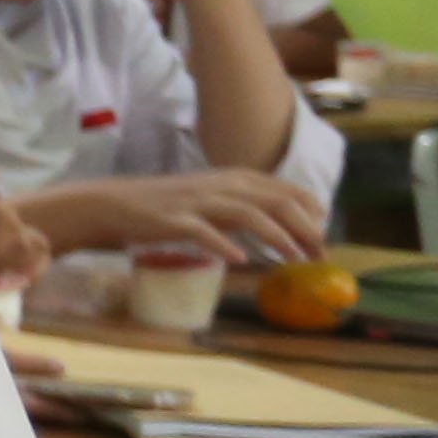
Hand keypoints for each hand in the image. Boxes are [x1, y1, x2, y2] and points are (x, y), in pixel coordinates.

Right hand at [24, 170, 326, 268]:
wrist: (113, 204)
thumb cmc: (166, 206)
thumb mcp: (214, 199)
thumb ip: (245, 207)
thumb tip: (282, 226)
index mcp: (236, 179)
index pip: (289, 190)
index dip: (313, 214)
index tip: (324, 238)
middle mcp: (222, 185)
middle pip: (276, 202)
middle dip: (305, 228)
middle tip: (320, 255)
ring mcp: (198, 202)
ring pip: (249, 214)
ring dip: (277, 236)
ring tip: (294, 258)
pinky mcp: (174, 220)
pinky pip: (203, 232)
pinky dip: (223, 244)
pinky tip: (239, 259)